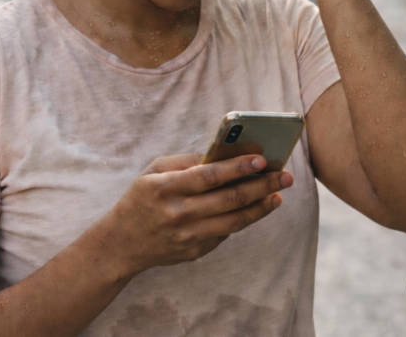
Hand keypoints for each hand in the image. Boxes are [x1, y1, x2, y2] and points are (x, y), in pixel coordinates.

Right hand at [95, 152, 292, 276]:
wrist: (121, 244)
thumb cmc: (139, 199)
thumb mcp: (152, 172)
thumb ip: (185, 162)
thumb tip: (221, 155)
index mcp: (166, 187)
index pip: (209, 176)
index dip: (237, 167)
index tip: (262, 159)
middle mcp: (179, 213)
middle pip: (230, 199)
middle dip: (261, 186)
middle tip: (284, 176)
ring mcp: (188, 236)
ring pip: (235, 220)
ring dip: (261, 207)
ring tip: (278, 195)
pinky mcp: (195, 251)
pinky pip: (225, 233)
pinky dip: (243, 219)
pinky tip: (256, 208)